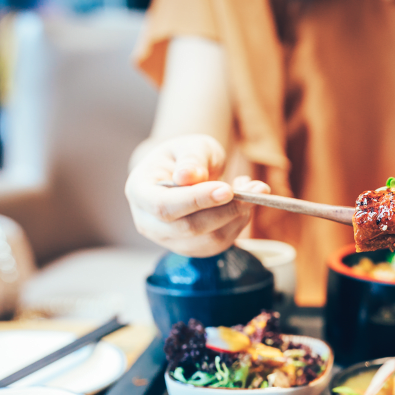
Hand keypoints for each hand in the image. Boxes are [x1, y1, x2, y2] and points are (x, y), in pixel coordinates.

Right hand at [125, 134, 269, 256]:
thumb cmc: (185, 157)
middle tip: (255, 189)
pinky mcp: (192, 248)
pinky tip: (245, 204)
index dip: (196, 200)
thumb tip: (188, 177)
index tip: (227, 190)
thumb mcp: (189, 146)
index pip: (163, 206)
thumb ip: (191, 159)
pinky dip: (239, 224)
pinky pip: (220, 244)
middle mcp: (148, 222)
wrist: (185, 173)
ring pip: (208, 240)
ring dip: (238, 217)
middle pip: (188, 228)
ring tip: (253, 190)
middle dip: (226, 210)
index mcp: (139, 192)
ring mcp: (169, 240)